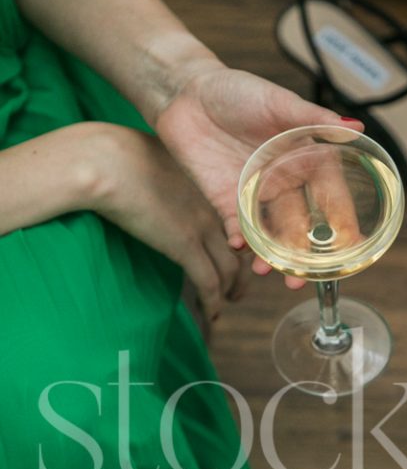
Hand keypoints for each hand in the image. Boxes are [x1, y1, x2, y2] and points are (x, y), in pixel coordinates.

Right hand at [89, 124, 247, 321]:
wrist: (105, 160)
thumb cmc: (111, 154)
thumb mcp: (145, 158)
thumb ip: (156, 172)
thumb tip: (143, 181)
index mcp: (201, 185)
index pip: (227, 220)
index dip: (230, 243)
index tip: (224, 257)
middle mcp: (209, 205)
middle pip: (237, 247)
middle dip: (238, 273)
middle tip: (234, 290)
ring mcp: (201, 226)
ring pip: (230, 269)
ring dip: (229, 291)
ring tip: (222, 306)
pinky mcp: (187, 246)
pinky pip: (209, 282)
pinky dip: (213, 302)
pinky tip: (211, 314)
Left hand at [153, 62, 363, 288]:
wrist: (186, 93)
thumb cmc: (237, 91)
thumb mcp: (279, 102)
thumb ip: (314, 119)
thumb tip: (356, 129)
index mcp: (305, 160)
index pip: (332, 198)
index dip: (343, 222)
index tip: (353, 246)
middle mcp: (284, 183)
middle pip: (301, 226)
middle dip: (304, 256)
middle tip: (304, 278)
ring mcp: (255, 195)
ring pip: (270, 234)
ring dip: (271, 255)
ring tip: (268, 270)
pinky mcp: (224, 200)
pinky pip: (236, 227)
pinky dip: (239, 240)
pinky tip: (239, 247)